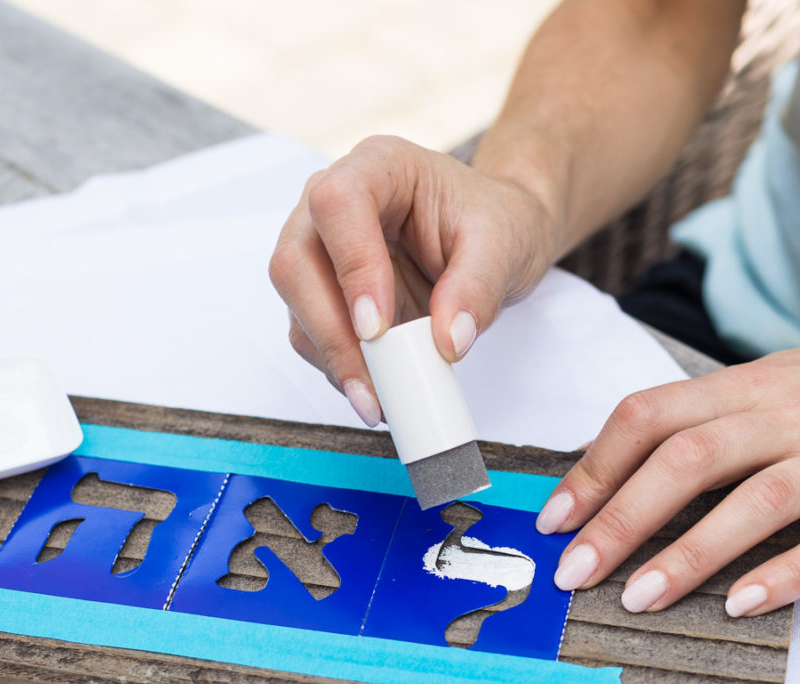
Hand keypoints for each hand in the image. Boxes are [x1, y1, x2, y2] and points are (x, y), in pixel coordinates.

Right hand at [269, 135, 557, 426]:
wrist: (489, 238)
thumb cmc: (493, 223)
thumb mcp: (504, 247)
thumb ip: (478, 288)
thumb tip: (448, 342)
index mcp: (378, 167)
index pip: (338, 204)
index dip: (351, 268)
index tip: (379, 329)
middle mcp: (331, 200)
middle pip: (296, 261)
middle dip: (331, 332)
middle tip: (373, 387)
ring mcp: (318, 246)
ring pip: (295, 304)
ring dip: (332, 359)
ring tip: (379, 401)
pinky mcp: (318, 291)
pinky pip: (309, 334)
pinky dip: (337, 367)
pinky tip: (373, 390)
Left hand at [537, 329, 799, 615]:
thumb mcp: (777, 384)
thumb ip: (705, 420)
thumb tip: (613, 473)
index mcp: (750, 386)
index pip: (652, 415)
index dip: (596, 467)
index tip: (556, 519)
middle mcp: (791, 415)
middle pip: (690, 457)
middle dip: (622, 517)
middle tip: (575, 572)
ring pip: (756, 501)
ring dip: (690, 552)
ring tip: (638, 598)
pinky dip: (787, 573)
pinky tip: (741, 604)